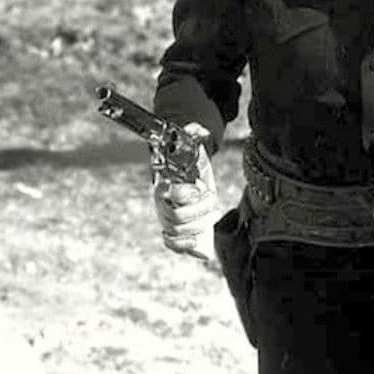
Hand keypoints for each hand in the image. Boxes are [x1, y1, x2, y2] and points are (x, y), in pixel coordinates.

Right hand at [151, 123, 223, 260]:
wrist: (188, 179)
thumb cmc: (189, 165)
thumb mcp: (193, 149)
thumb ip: (194, 135)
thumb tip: (197, 127)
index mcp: (164, 183)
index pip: (166, 193)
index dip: (183, 194)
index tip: (199, 188)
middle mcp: (162, 204)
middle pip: (174, 216)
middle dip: (199, 209)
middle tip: (211, 197)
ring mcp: (167, 219)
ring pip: (176, 231)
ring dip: (199, 224)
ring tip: (211, 212)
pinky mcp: (176, 232)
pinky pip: (172, 245)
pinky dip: (184, 246)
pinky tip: (197, 242)